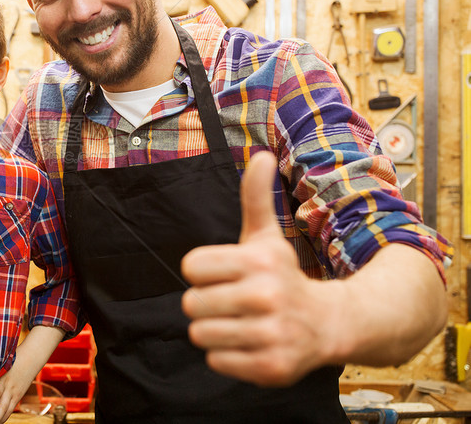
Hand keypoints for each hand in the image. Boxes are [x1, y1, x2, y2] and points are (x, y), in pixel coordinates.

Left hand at [0, 326, 65, 422]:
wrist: (32, 357)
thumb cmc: (13, 358)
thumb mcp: (0, 365)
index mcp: (3, 380)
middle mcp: (9, 389)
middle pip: (1, 408)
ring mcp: (15, 393)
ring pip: (7, 411)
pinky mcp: (19, 395)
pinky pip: (11, 408)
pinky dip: (4, 416)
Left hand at [180, 151, 327, 386]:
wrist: (332, 323)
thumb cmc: (284, 276)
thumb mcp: (267, 237)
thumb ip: (256, 197)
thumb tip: (260, 154)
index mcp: (258, 261)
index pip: (191, 267)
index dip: (204, 272)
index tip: (226, 275)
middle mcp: (266, 296)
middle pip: (191, 303)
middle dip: (207, 303)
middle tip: (233, 303)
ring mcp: (271, 334)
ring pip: (201, 334)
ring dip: (215, 331)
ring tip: (241, 323)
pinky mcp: (272, 368)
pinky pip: (216, 362)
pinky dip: (228, 356)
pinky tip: (251, 343)